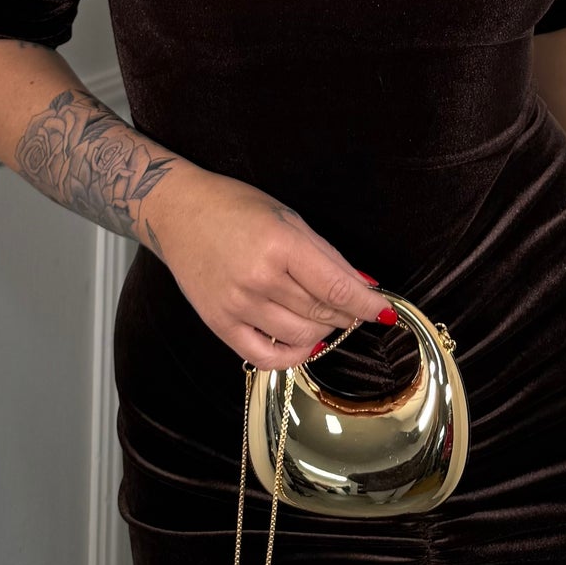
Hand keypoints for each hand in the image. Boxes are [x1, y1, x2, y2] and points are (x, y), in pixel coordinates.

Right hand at [149, 165, 389, 369]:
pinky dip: (293, 355)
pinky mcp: (220, 325)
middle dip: (347, 313)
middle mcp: (259, 277)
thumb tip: (363, 287)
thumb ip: (325, 255)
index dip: (367, 304)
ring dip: (323, 331)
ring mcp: (237, 304)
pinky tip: (302, 342)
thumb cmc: (236, 207)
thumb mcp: (287, 218)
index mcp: (279, 243)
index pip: (336, 287)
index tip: (386, 311)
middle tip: (352, 305)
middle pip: (322, 312)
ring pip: (301, 337)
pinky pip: (266, 357)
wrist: (179, 213)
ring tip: (323, 315)